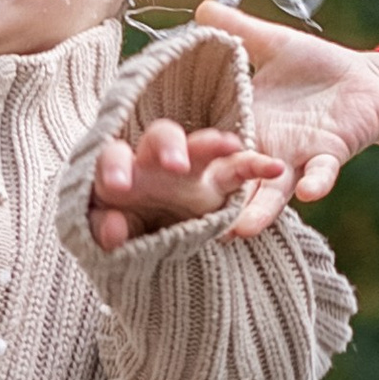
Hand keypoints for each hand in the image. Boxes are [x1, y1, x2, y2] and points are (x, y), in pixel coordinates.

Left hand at [87, 116, 285, 251]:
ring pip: (201, 145)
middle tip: (174, 166)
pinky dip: (256, 165)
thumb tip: (112, 230)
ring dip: (213, 145)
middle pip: (162, 137)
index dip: (115, 167)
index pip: (114, 156)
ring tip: (230, 146)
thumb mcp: (110, 232)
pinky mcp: (218, 181)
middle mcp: (156, 161)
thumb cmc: (122, 229)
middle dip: (168, 147)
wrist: (149, 242)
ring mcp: (190, 168)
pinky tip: (274, 168)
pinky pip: (239, 168)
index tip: (118, 186)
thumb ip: (104, 229)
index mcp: (123, 169)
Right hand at [193, 3, 378, 213]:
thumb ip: (238, 31)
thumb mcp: (271, 44)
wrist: (367, 81)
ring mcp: (294, 157)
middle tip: (186, 222)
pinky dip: (315, 183)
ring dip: (259, 211)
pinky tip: (308, 193)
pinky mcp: (328, 154)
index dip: (181, 157)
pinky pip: (320, 173)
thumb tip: (200, 8)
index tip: (151, 170)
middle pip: (231, 180)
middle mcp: (262, 148)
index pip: (206, 144)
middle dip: (212, 201)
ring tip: (241, 229)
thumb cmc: (315, 66)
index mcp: (242, 123)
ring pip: (271, 191)